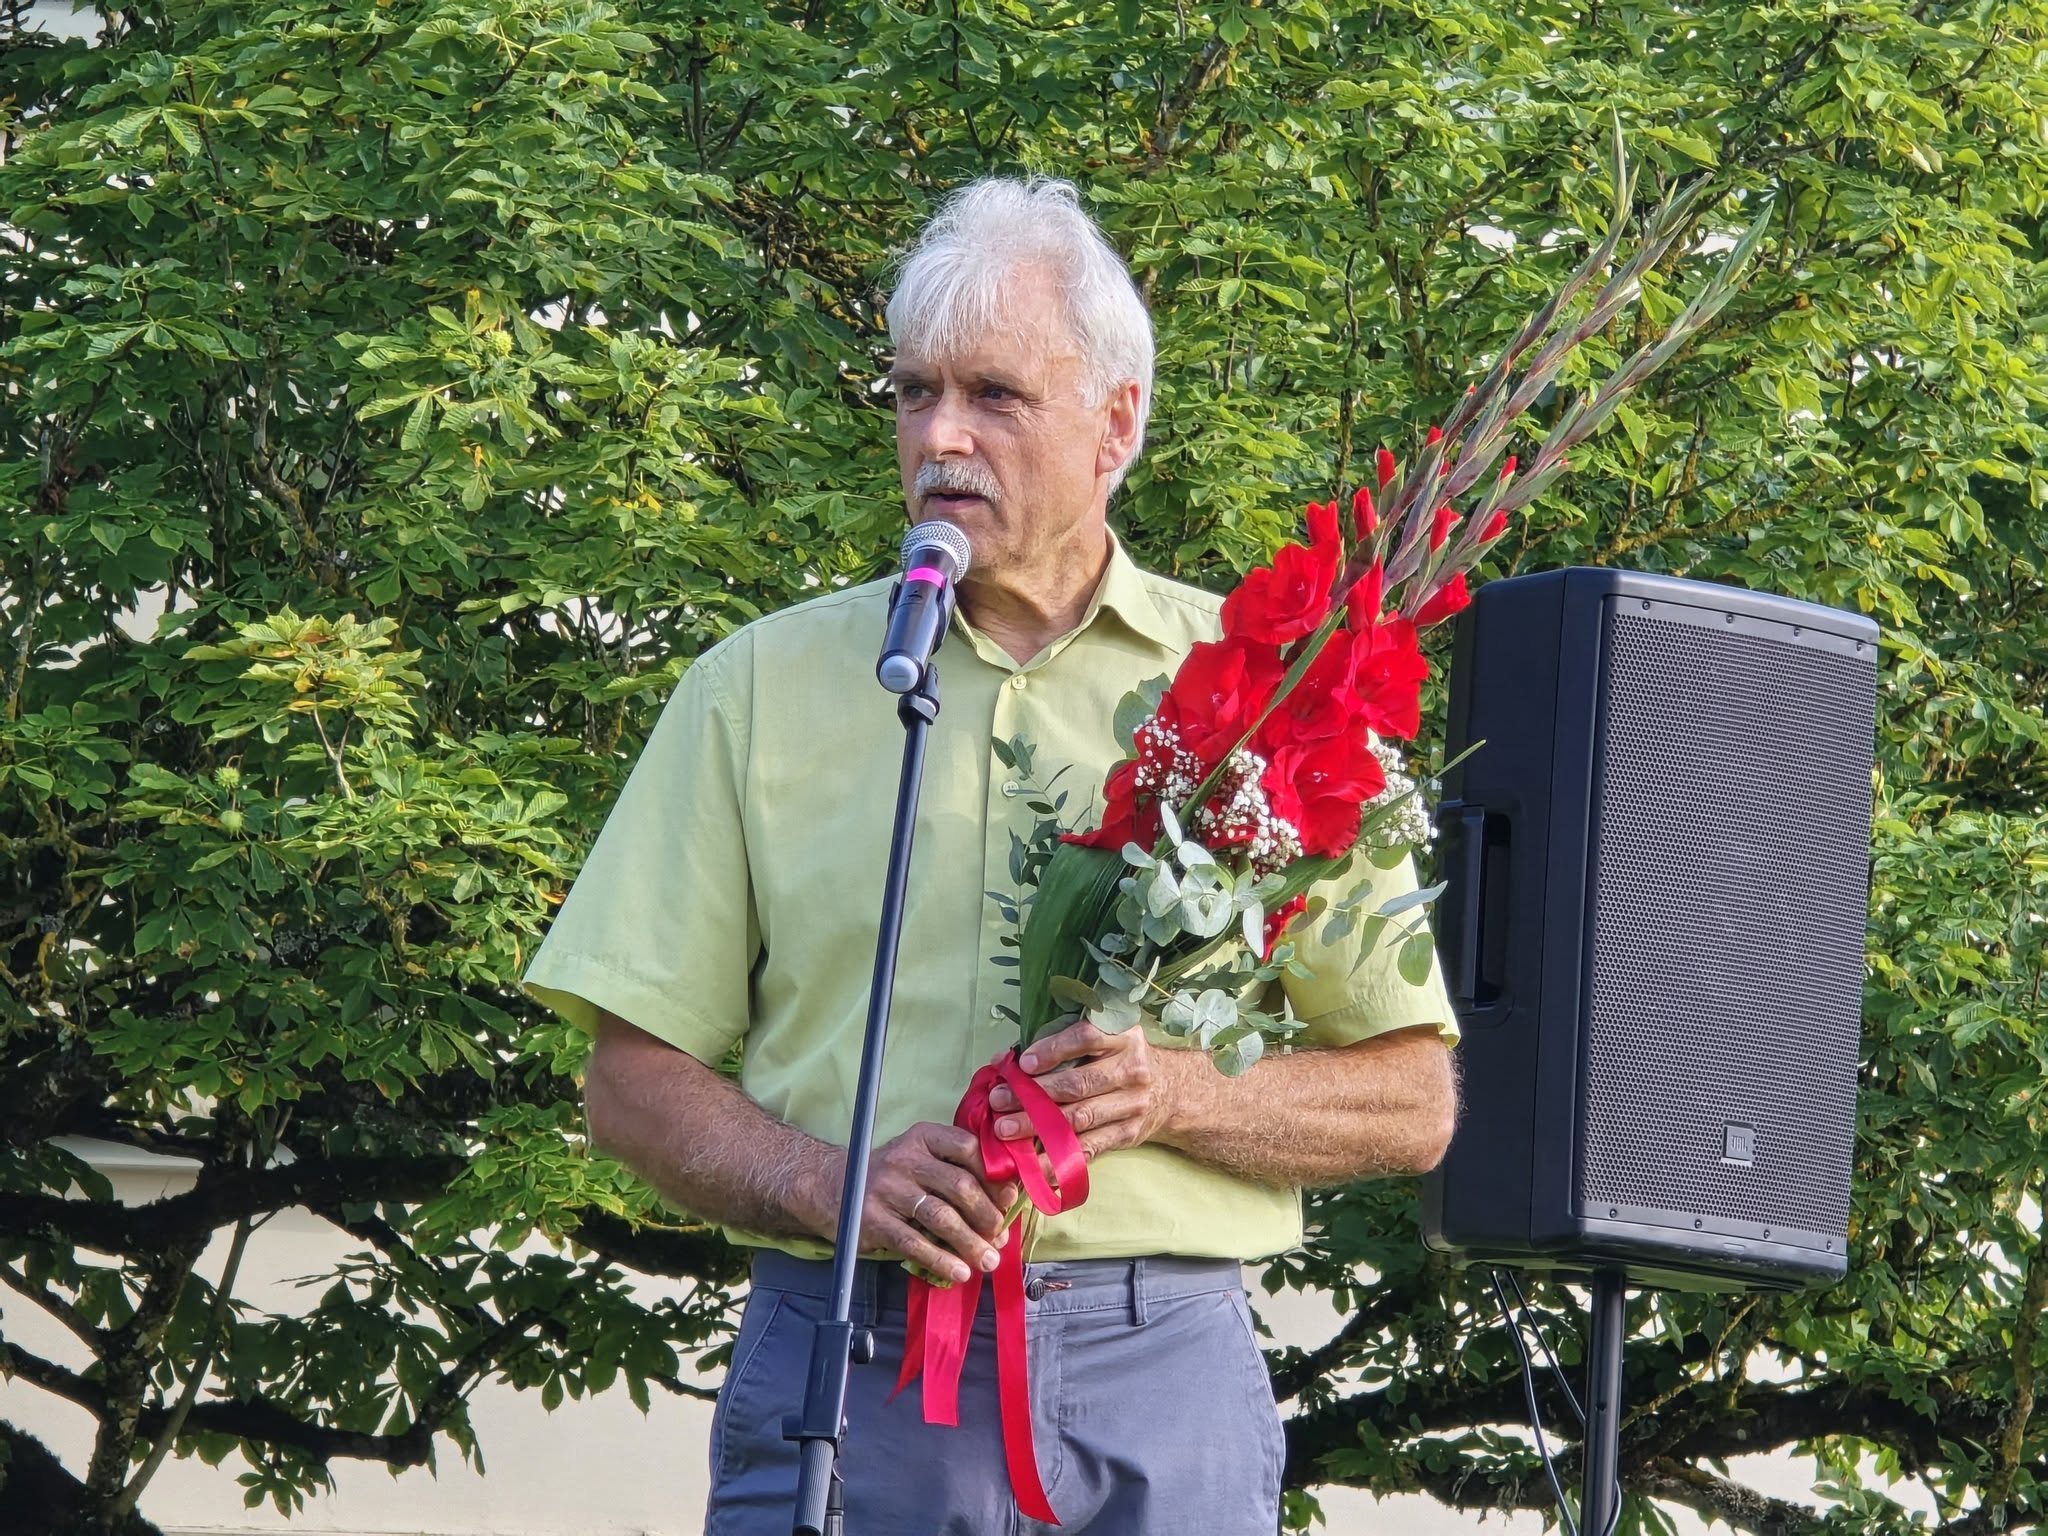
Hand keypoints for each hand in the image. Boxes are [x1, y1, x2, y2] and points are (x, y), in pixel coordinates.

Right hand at [807, 1122, 1018, 1284]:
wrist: (832, 1188)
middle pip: (959, 1186)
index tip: (1009, 1201)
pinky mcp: (873, 1219)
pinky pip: (915, 1243)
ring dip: (970, 1243)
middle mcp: (906, 1158)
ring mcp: (887, 1188)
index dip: (993, 1177)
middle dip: (987, 1216)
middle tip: (999, 1238)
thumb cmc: (893, 1177)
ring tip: (988, 1261)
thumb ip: (957, 1172)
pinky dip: (942, 1260)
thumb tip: (1005, 1206)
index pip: (967, 1148)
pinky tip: (959, 1272)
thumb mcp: (921, 1159)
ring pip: (941, 1217)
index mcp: (924, 1137)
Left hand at [988, 1021, 1191, 1160]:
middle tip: (998, 1100)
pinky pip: (1089, 1148)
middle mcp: (1131, 1070)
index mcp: (1124, 1037)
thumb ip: (1063, 1043)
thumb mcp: (1106, 1038)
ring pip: (1080, 1117)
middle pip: (1078, 1083)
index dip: (1054, 1050)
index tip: (1023, 1062)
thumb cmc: (1120, 1058)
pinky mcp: (1127, 1134)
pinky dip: (1060, 1158)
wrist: (1171, 1089)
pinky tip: (1034, 1164)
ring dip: (1038, 1125)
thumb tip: (1007, 1058)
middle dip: (1034, 1094)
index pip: (1087, 1038)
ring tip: (1006, 1129)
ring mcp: (1131, 1105)